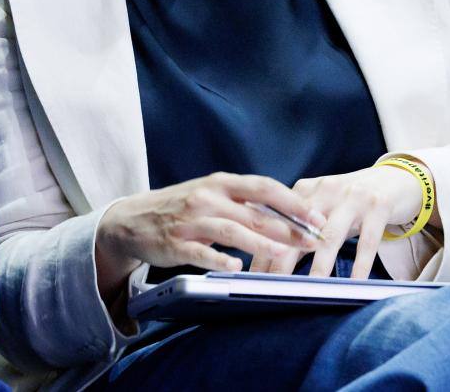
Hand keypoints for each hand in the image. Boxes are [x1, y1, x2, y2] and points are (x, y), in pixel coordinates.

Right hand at [95, 172, 322, 301]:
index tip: (317, 217)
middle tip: (313, 241)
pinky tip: (235, 268)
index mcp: (220, 182)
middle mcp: (207, 197)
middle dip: (288, 228)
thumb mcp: (211, 194)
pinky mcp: (175, 244)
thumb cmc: (179, 207)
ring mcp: (190, 221)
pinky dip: (219, 260)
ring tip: (283, 255)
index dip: (293, 203)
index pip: (264, 187)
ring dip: (260, 242)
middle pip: (254, 211)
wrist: (131, 219)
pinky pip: (200, 253)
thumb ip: (243, 202)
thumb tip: (288, 216)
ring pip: (232, 230)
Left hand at [251, 164, 430, 279]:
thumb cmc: (351, 200)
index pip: (277, 224)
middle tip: (272, 286)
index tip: (254, 276)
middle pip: (298, 230)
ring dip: (319, 266)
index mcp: (304, 190)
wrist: (394, 178)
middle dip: (283, 259)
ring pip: (330, 237)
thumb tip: (272, 260)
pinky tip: (355, 284)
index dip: (264, 250)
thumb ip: (300, 228)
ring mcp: (352, 198)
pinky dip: (360, 265)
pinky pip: (367, 242)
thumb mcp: (323, 206)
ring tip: (310, 290)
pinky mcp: (377, 207)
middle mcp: (325, 191)